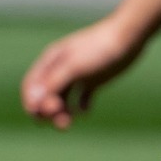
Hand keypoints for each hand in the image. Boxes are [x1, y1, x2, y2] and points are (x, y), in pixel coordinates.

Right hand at [20, 19, 143, 128]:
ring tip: (70, 122)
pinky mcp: (93, 80)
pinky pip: (81, 98)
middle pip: (46, 96)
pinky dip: (80, 107)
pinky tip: (86, 110)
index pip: (32, 86)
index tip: (39, 116)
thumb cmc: (98, 48)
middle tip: (61, 123)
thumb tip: (34, 101)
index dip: (31, 102)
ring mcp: (77, 75)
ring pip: (62, 99)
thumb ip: (52, 83)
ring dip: (62, 113)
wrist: (129, 37)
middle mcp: (60, 69)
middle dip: (48, 111)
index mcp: (50, 62)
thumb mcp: (73, 66)